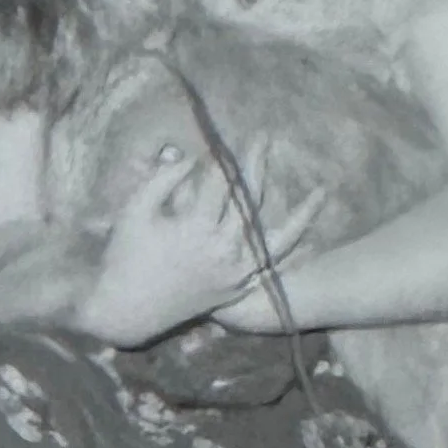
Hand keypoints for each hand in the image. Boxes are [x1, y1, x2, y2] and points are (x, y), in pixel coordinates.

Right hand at [74, 145, 326, 347]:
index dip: (222, 156)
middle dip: (257, 166)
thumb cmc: (125, 256)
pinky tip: (309, 240)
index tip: (226, 137)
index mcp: (196, 227)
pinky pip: (271, 272)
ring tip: (322, 194)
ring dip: (300, 216)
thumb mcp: (136, 210)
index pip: (218, 182)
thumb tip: (187, 154)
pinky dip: (291, 257)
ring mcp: (234, 273)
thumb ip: (163, 179)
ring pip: (274, 240)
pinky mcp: (235, 289)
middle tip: (267, 138)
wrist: (126, 310)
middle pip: (249, 201)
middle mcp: (223, 250)